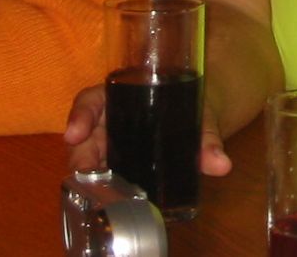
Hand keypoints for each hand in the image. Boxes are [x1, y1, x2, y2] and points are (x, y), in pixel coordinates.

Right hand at [64, 83, 233, 176]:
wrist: (200, 117)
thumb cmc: (193, 107)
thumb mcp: (202, 116)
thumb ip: (208, 138)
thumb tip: (222, 164)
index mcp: (120, 97)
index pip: (90, 101)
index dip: (80, 116)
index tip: (75, 133)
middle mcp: (109, 121)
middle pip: (84, 136)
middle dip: (81, 156)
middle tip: (86, 173)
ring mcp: (110, 144)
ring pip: (88, 158)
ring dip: (88, 175)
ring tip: (97, 192)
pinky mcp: (115, 164)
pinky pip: (101, 175)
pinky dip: (102, 187)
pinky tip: (108, 199)